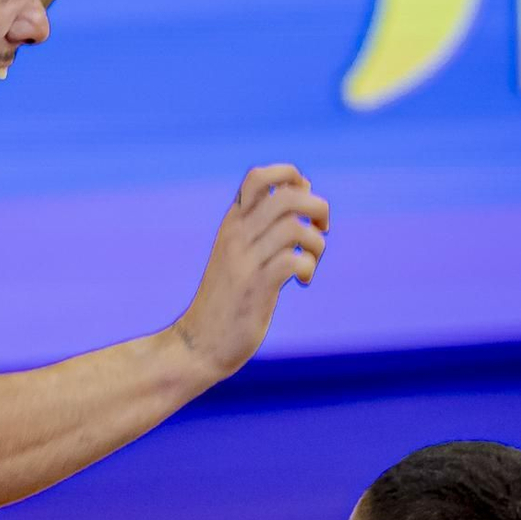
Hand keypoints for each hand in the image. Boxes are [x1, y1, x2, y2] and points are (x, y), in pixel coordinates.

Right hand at [175, 163, 328, 381]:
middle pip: (287, 196)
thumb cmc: (227, 297)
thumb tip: (302, 190)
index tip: (304, 202)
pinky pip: (293, 262)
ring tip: (310, 261)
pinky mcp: (256, 287)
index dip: (291, 178)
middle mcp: (237, 235)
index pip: (260, 177)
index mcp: (233, 222)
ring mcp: (245, 261)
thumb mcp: (239, 251)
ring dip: (316, 243)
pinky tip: (302, 282)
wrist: (199, 342)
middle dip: (317, 207)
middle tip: (321, 229)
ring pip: (295, 228)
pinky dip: (308, 268)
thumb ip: (262, 223)